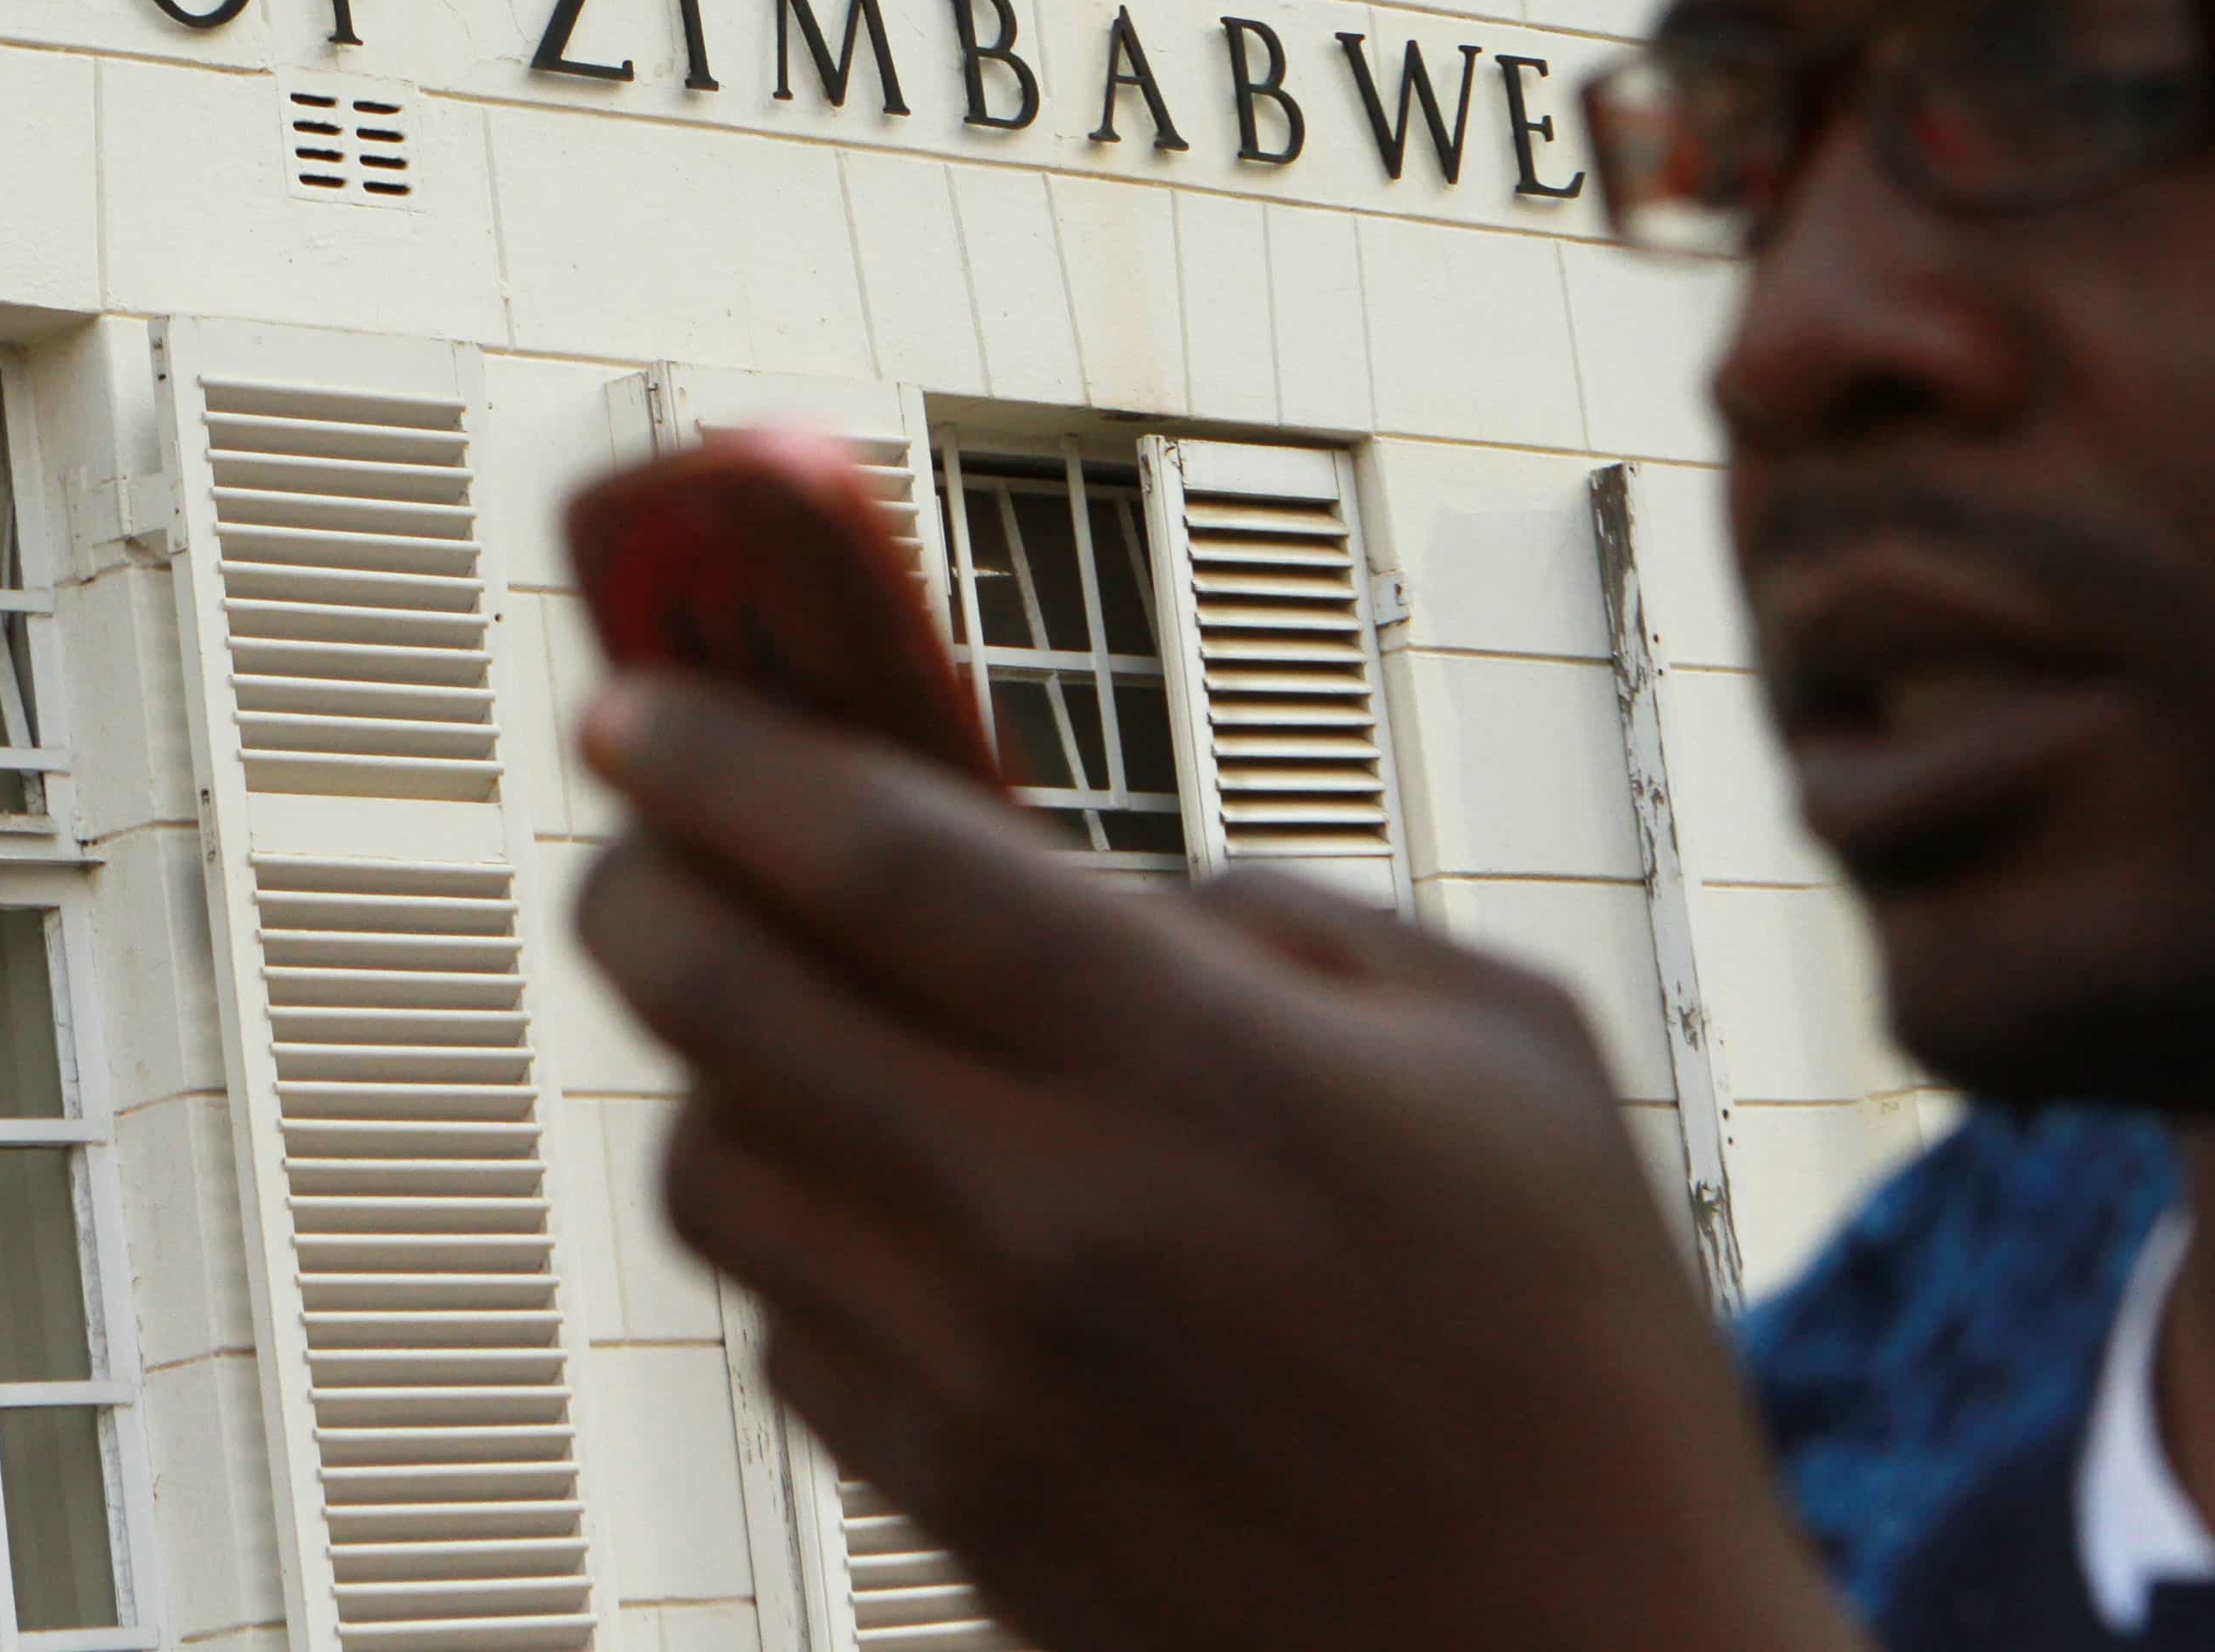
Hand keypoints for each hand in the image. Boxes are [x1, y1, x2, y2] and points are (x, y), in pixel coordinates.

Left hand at [572, 675, 1862, 1651]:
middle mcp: (1047, 1215)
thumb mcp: (1500, 1044)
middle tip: (641, 839)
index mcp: (1191, 1062)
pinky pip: (782, 1329)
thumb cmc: (1579, 1353)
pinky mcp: (956, 1509)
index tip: (635, 706)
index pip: (867, 857)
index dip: (719, 757)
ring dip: (709, 1068)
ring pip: (711, 1171)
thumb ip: (1275, 923)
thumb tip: (1090, 891)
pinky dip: (794, 1238)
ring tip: (778, 1022)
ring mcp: (979, 1376)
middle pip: (717, 998)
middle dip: (638, 884)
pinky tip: (883, 1203)